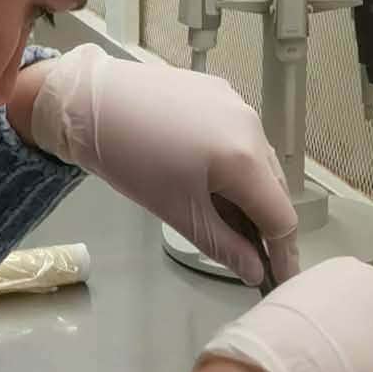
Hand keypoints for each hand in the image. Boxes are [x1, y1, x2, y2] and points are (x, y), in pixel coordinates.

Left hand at [28, 45, 298, 286]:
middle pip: (273, 188)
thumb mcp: (179, 212)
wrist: (88, 101)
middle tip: (251, 257)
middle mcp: (252, 125)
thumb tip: (255, 271)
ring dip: (249, 194)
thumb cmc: (130, 159)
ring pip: (257, 161)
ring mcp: (236, 104)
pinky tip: (208, 179)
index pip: (282, 217)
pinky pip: (239, 136)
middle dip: (265, 225)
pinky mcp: (218, 91)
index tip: (280, 280)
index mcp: (245, 158)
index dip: (284, 254)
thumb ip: (224, 246)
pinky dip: (234, 164)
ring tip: (224, 219)